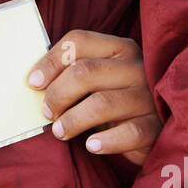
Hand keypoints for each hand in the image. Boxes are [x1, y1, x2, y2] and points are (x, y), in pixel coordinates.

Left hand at [27, 30, 160, 165]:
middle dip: (57, 94)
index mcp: (119, 48)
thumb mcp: (96, 83)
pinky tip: (91, 146)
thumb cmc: (113, 104)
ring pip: (102, 103)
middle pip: (85, 72)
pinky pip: (128, 133)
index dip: (50, 61)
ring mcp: (148, 97)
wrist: (153, 133)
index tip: (33, 84)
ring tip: (60, 132)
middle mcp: (136, 68)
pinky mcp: (154, 126)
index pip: (78, 42)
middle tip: (46, 112)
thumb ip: (72, 75)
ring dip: (73, 120)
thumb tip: (34, 83)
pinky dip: (105, 141)